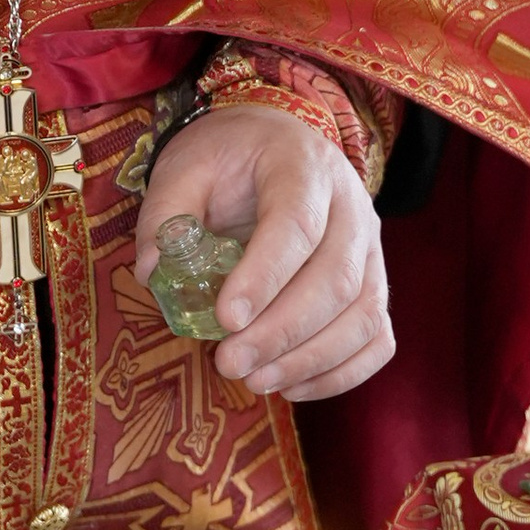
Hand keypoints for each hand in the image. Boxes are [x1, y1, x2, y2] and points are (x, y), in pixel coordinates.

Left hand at [134, 105, 392, 404]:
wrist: (274, 143)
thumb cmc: (228, 157)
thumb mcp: (186, 165)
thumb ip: (166, 213)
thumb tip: (151, 272)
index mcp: (303, 166)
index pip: (297, 225)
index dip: (265, 276)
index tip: (226, 319)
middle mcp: (351, 206)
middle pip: (335, 278)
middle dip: (282, 331)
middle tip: (230, 363)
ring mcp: (372, 247)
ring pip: (363, 313)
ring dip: (311, 359)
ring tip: (256, 381)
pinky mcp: (375, 283)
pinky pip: (377, 337)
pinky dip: (342, 373)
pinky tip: (292, 385)